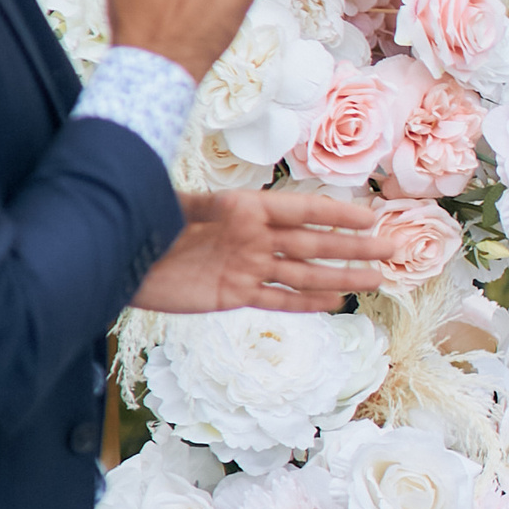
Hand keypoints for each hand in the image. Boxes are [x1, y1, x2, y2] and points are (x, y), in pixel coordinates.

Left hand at [132, 191, 395, 314]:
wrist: (116, 263)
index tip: (371, 216)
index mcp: (244, 209)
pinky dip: (307, 301)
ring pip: (304, 272)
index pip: (301, 210)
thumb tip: (237, 210)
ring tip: (378, 278)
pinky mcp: (235, 294)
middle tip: (393, 248)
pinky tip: (335, 301)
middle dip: (354, 246)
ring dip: (341, 275)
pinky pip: (279, 299)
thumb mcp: (171, 208)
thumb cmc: (141, 223)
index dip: (337, 213)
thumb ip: (206, 207)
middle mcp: (254, 238)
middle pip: (313, 243)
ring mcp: (247, 267)